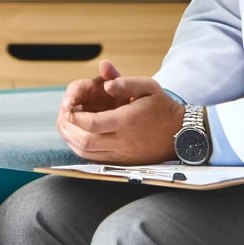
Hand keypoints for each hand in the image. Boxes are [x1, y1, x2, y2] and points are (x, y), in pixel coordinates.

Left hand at [57, 63, 184, 163]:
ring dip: (71, 140)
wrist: (180, 134)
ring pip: (87, 153)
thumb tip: (105, 83)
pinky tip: (77, 138)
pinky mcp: (121, 162)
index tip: (68, 107)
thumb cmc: (163, 107)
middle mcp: (122, 140)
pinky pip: (95, 159)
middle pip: (85, 140)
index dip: (75, 116)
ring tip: (65, 126)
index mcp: (126, 121)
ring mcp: (121, 154)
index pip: (92, 123)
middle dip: (69, 129)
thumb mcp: (148, 87)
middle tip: (63, 117)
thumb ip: (125, 82)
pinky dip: (81, 149)